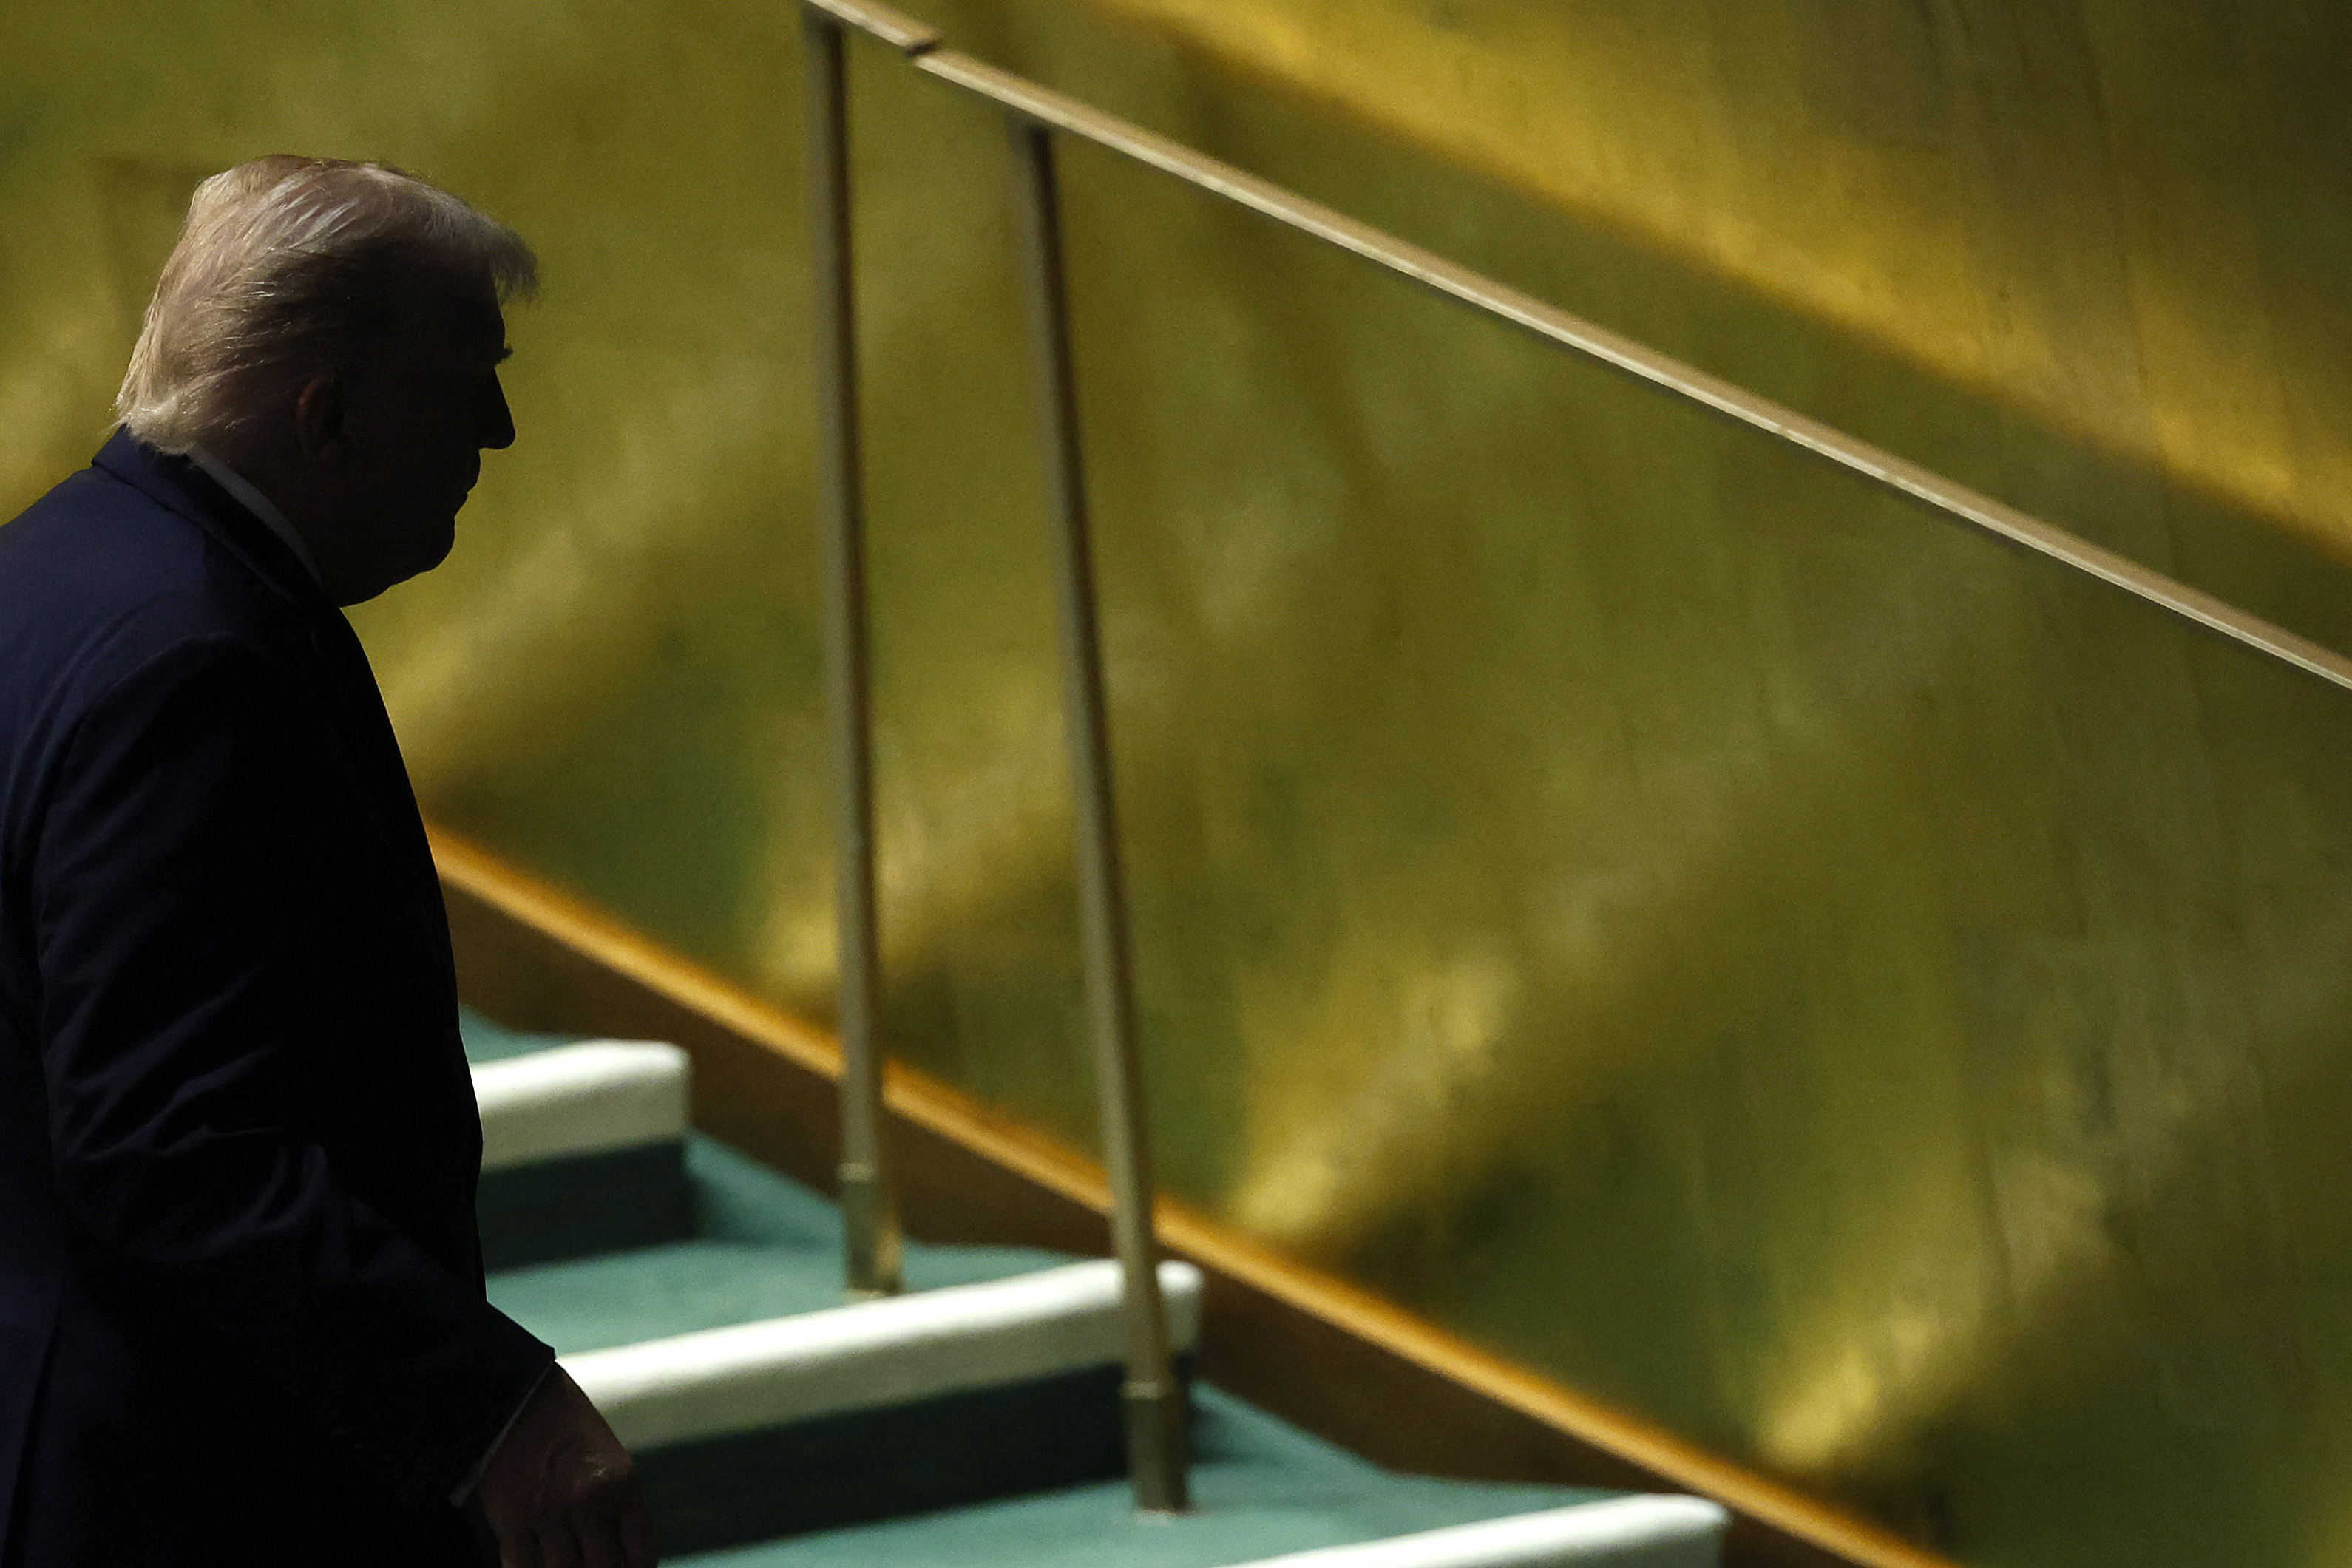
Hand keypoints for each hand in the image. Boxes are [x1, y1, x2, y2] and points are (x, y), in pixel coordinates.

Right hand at [476, 1365, 657, 1567]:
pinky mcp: (511, 1519)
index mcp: (624, 1487)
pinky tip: (536, 1565)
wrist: (519, 1396)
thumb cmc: (569, 1433)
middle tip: (590, 1564)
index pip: (641, 1559)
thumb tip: (624, 1563)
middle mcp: (591, 1503)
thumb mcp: (611, 1465)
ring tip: (565, 1562)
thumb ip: (619, 1513)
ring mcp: (550, 1514)